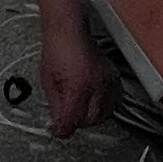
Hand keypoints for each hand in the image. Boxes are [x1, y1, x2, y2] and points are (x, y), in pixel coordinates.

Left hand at [31, 0, 113, 136]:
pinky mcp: (113, 77)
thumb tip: (57, 123)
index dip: (62, 131)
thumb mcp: (48, 81)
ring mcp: (107, 81)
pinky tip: (92, 103)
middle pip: (90, 121)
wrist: (69, 30)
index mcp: (76, 87)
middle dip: (77, 124)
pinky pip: (112, 101)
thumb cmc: (57, 49)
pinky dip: (103, 106)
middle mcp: (95, 86)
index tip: (57, 131)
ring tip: (78, 111)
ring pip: (104, 113)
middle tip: (66, 120)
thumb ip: (55, 106)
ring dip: (91, 117)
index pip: (72, 121)